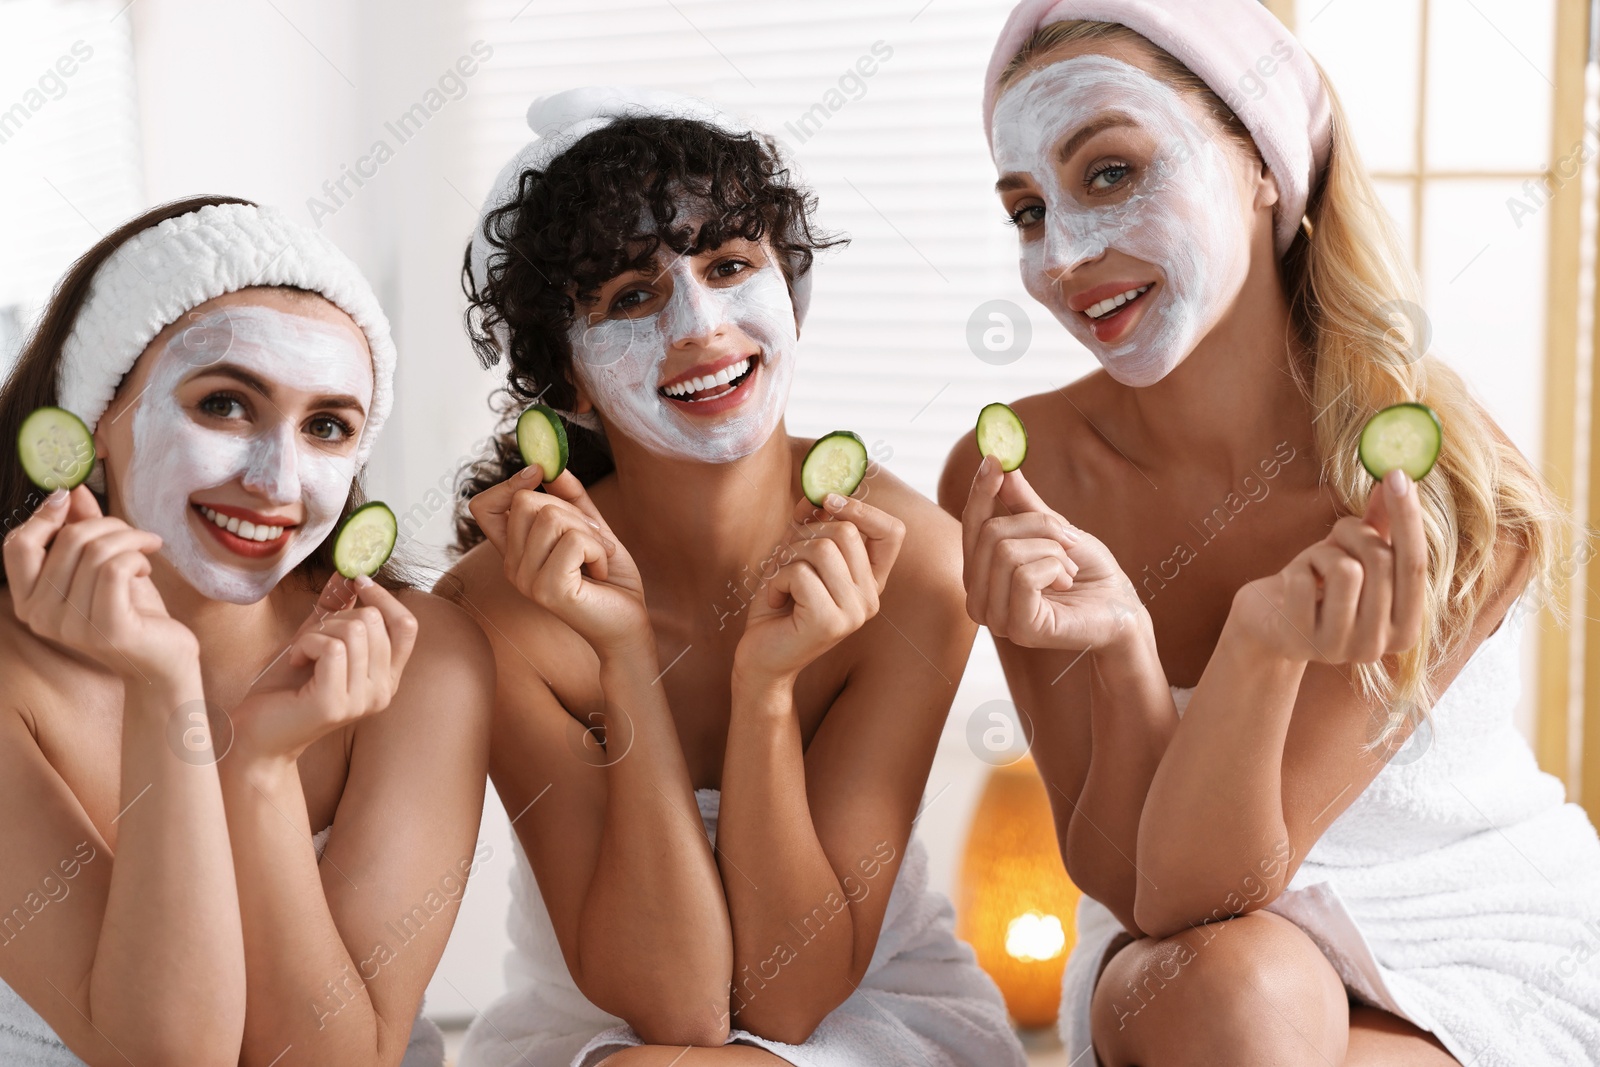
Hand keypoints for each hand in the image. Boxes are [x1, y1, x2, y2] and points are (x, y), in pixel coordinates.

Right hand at [3, 486, 196, 682]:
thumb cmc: (131, 612)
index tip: (71, 497)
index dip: (44, 516)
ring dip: (130, 539)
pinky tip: (146, 569)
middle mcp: (41, 617)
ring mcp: (71, 626)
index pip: (17, 546)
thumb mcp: (100, 566)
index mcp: (28, 601)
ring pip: (96, 550)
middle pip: (67, 540)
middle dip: (107, 524)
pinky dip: (137, 557)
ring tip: (146, 549)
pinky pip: (116, 568)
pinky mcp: (106, 628)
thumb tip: (70, 490)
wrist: (162, 661)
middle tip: (133, 534)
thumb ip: (80, 531)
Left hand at [231, 574, 419, 761]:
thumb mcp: (317, 642)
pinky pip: (331, 648)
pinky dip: (305, 644)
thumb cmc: (285, 690)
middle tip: (312, 639)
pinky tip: (295, 660)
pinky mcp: (335, 704)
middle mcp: (382, 693)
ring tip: (301, 653)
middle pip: (374, 622)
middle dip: (336, 618)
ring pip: (354, 631)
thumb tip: (348, 575)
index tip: (357, 583)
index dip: (384, 598)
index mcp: (386, 678)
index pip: (406, 626)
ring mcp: (361, 701)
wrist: (256, 735)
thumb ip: (337, 611)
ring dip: (316, 632)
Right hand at [467, 466, 648, 655]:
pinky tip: (601, 571)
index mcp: (515, 553)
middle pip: (526, 501)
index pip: (482, 507)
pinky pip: (574, 540)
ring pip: (552, 517)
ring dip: (590, 532)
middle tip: (593, 539)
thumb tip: (553, 467)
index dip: (509, 484)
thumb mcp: (590, 529)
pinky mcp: (548, 589)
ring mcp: (527, 580)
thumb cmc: (609, 579)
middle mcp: (512, 568)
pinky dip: (599, 549)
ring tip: (599, 558)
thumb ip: (571, 499)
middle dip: (570, 510)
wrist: (628, 623)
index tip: (539, 473)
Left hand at [734, 493, 905, 683]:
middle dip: (804, 535)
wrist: (761, 657)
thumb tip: (814, 494)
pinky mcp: (830, 623)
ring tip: (780, 584)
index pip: (893, 532)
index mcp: (870, 581)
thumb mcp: (794, 556)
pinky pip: (800, 573)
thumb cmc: (778, 605)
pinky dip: (776, 580)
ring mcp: (854, 612)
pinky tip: (775, 602)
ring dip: (787, 559)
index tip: (827, 502)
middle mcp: (870, 598)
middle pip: (846, 532)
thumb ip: (808, 526)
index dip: (862, 509)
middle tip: (785, 562)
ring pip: (822, 548)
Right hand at [962, 455, 1143, 649]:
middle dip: (1039, 526)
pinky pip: (1023, 576)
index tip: (995, 459)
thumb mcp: (1053, 528)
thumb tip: (997, 461)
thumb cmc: (1088, 572)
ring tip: (1068, 569)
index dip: (981, 490)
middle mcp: (979, 598)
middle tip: (1068, 541)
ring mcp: (996, 619)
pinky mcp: (1019, 629)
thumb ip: (1021, 502)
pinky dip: (1056, 569)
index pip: (971, 524)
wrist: (1121, 606)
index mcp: (981, 574)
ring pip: (1006, 552)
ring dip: (1051, 550)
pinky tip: (1067, 584)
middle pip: (990, 533)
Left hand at [1232, 468, 1425, 663]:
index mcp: (1405, 628)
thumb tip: (1401, 479)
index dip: (1408, 517)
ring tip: (1314, 565)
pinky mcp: (1300, 642)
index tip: (1398, 474)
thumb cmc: (1318, 586)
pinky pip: (1304, 582)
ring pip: (1345, 570)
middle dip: (1354, 531)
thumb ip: (1381, 526)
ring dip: (1323, 553)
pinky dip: (1294, 570)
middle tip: (1337, 531)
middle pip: (1381, 562)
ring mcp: (1339, 648)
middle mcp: (1378, 645)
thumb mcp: (1354, 556)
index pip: (1417, 565)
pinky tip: (1291, 586)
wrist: (1267, 623)